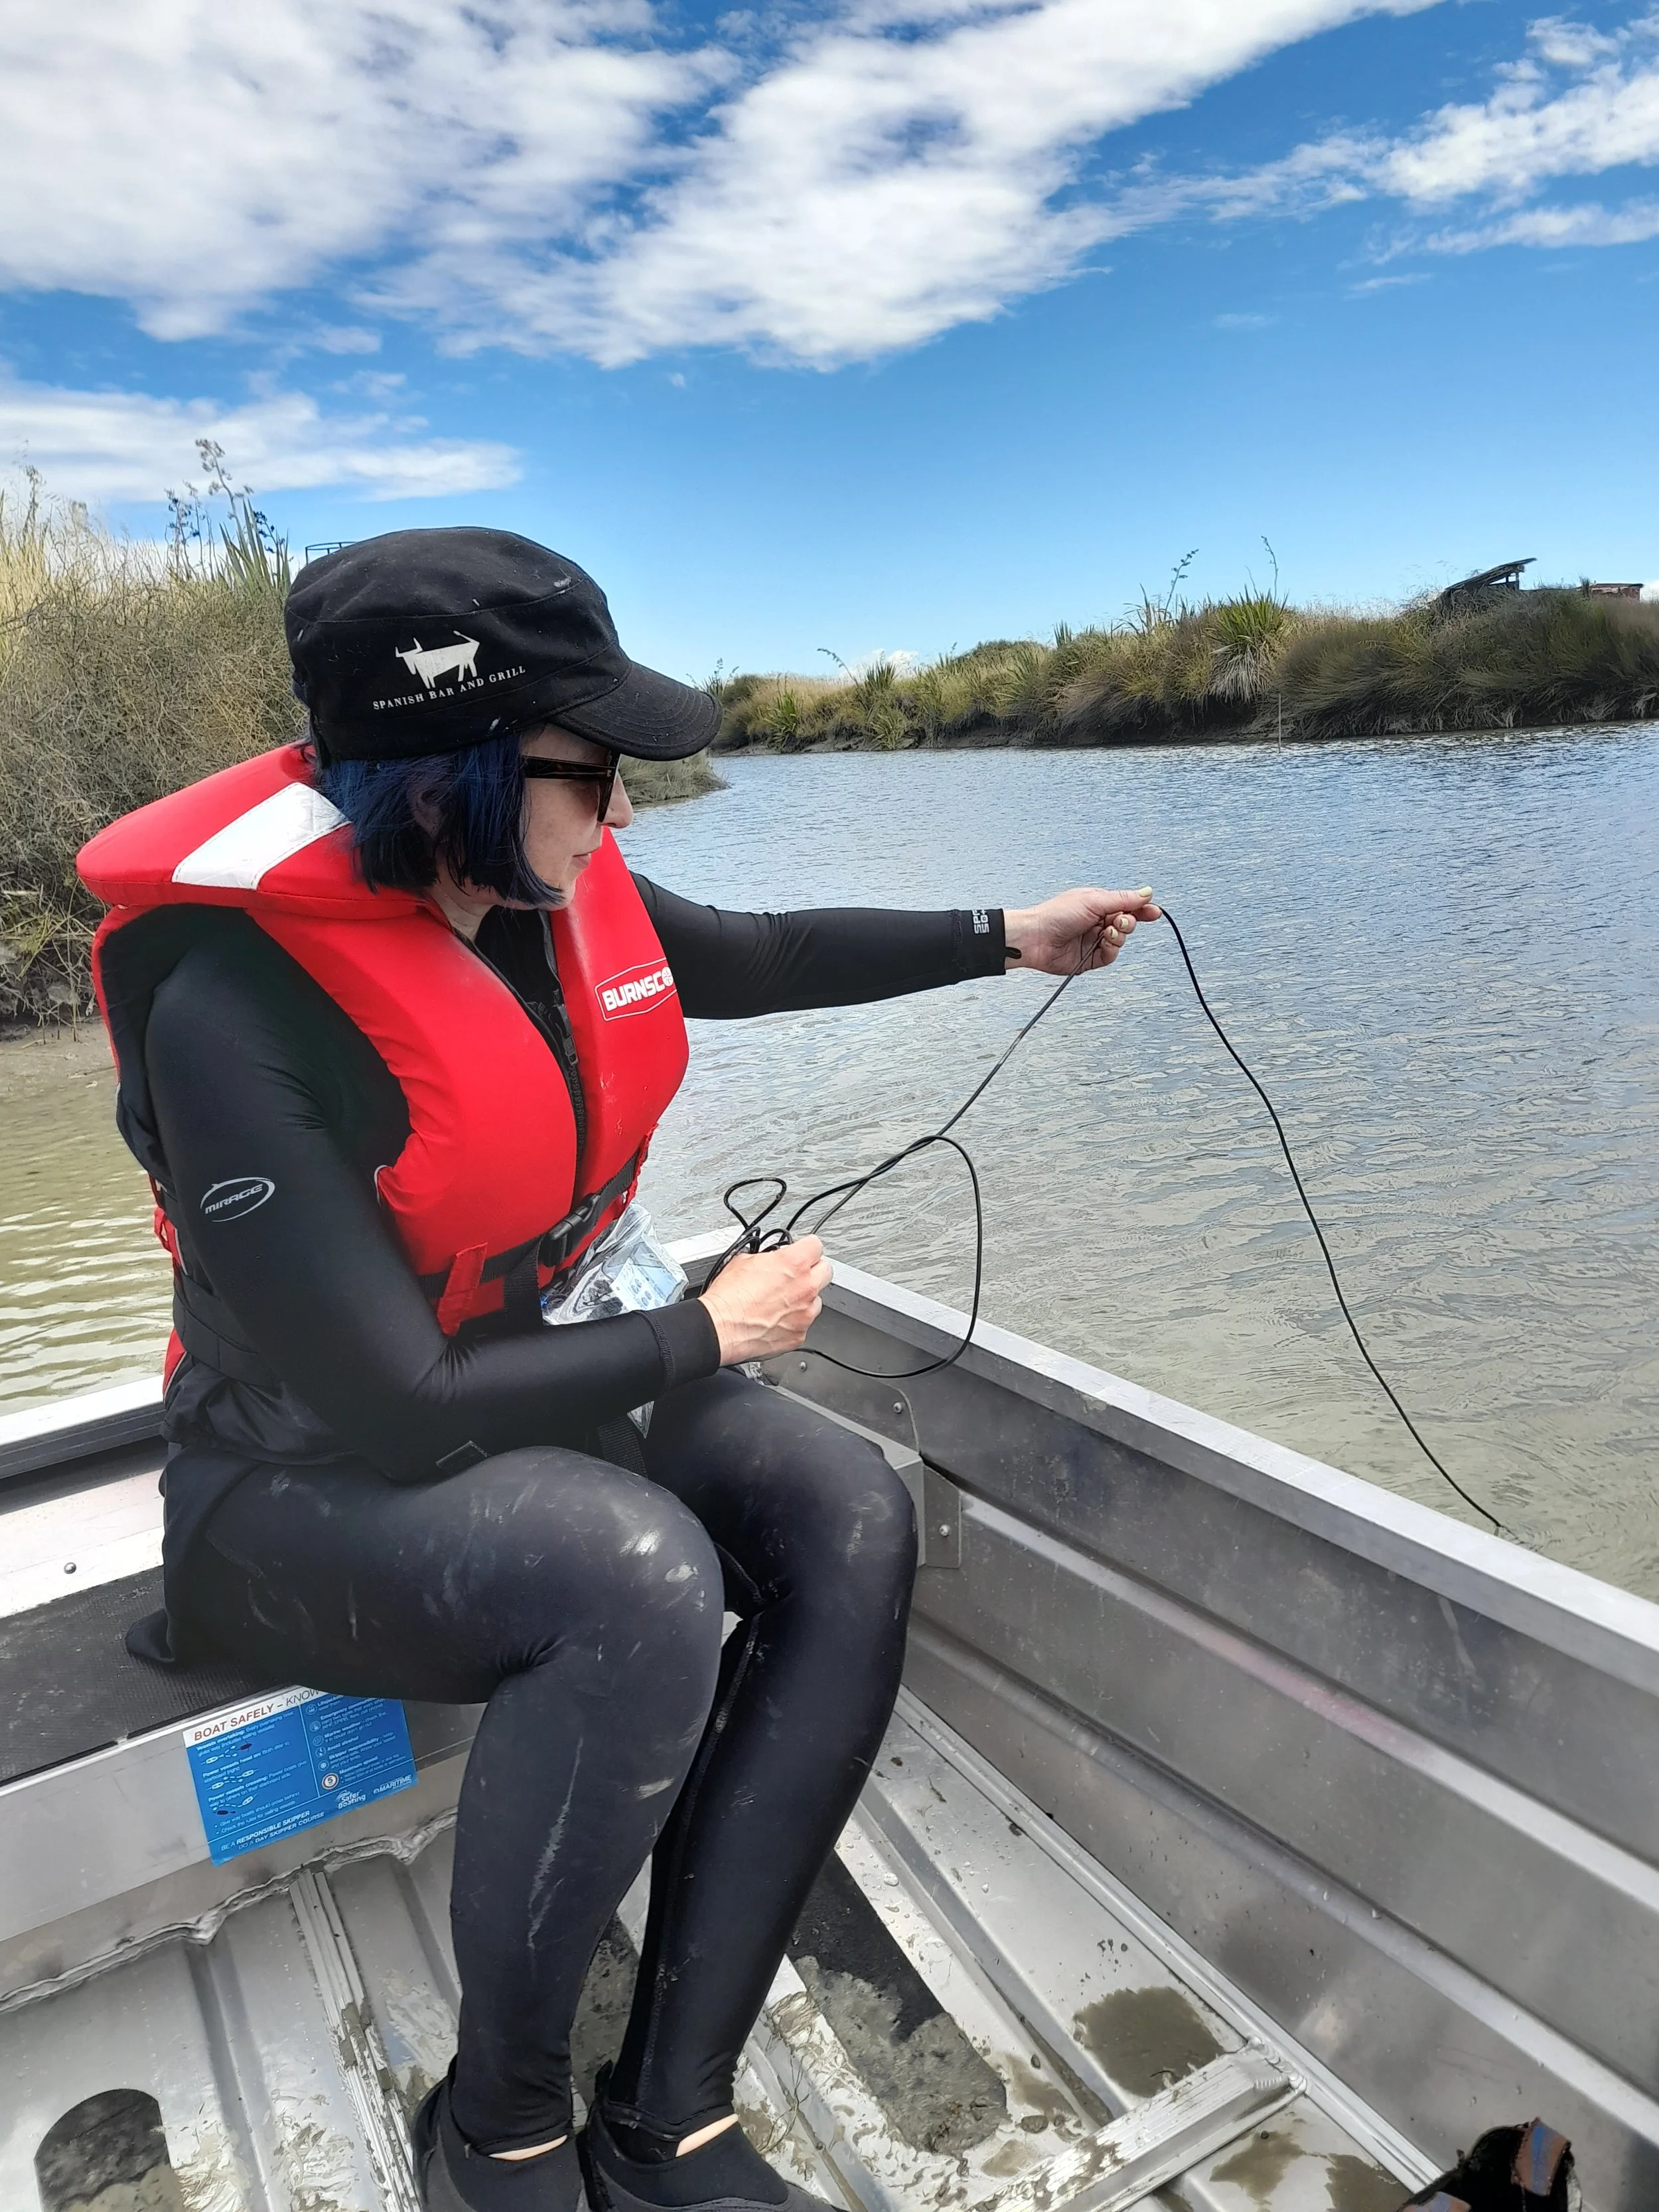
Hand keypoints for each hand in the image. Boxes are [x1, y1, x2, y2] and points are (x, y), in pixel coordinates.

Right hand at [699, 1237, 831, 1364]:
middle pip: (826, 1270)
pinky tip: (775, 1320)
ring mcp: (805, 1313)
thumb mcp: (743, 1261)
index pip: (816, 1245)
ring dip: (804, 1299)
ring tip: (781, 1302)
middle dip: (812, 1271)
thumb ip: (766, 1258)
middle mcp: (805, 1287)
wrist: (719, 1328)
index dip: (806, 1248)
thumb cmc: (728, 1298)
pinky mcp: (799, 1335)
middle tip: (796, 1276)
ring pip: (816, 1300)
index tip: (800, 1252)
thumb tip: (767, 1260)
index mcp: (794, 1263)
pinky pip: (804, 1324)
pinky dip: (793, 1322)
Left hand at [1002, 887, 1161, 974]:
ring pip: (1121, 940)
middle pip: (1127, 923)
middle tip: (1120, 920)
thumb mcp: (1093, 900)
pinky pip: (1110, 956)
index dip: (1142, 909)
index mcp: (1098, 904)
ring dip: (1119, 935)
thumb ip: (1122, 899)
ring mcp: (1094, 940)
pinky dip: (1111, 949)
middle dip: (1128, 921)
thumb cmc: (1055, 915)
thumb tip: (1146, 893)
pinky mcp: (1090, 958)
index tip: (1154, 912)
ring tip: (1108, 932)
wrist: (1035, 938)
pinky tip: (1104, 943)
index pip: (1127, 906)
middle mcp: (1097, 922)